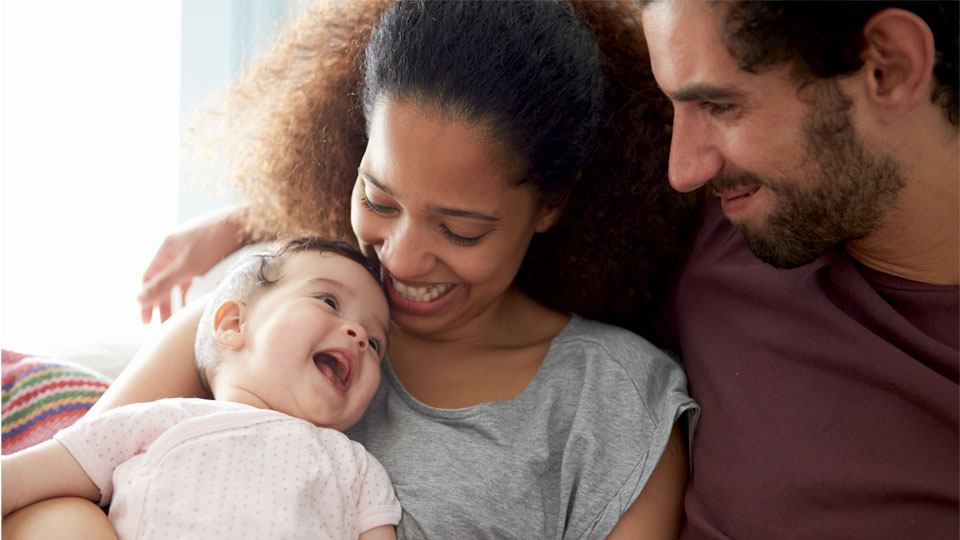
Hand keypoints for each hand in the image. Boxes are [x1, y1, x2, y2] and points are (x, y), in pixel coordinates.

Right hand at [138, 207, 248, 323]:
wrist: (244, 224)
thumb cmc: (214, 242)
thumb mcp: (187, 266)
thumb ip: (164, 283)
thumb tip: (139, 298)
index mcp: (166, 248)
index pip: (148, 278)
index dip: (146, 300)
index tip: (147, 321)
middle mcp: (175, 249)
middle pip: (162, 280)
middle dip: (160, 303)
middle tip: (160, 325)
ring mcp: (190, 252)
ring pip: (177, 280)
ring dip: (175, 299)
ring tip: (175, 319)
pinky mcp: (205, 256)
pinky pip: (191, 277)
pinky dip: (188, 291)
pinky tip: (190, 303)